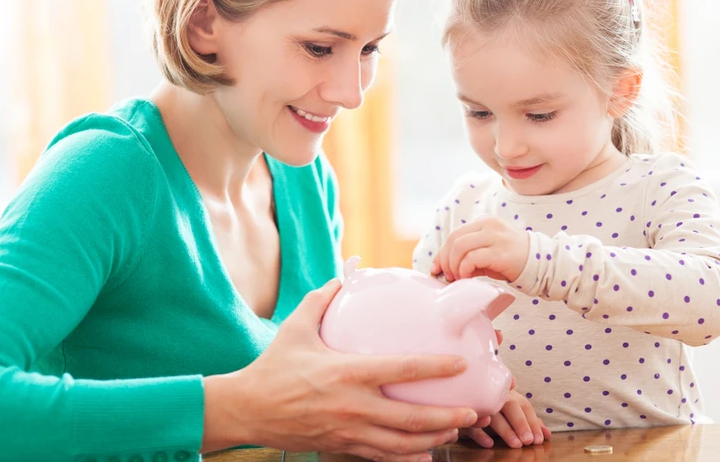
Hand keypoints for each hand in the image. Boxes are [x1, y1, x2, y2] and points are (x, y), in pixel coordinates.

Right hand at [202, 278, 479, 461]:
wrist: (247, 410)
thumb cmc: (273, 367)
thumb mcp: (296, 327)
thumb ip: (322, 298)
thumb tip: (343, 274)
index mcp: (347, 372)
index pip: (401, 369)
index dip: (435, 367)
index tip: (460, 363)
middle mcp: (353, 405)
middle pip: (410, 417)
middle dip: (447, 417)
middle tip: (472, 411)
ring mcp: (348, 431)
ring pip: (401, 443)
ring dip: (433, 438)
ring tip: (456, 430)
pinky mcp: (341, 446)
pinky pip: (381, 456)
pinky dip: (407, 456)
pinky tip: (425, 452)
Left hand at [430, 217, 528, 282]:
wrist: (542, 263)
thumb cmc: (512, 260)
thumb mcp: (489, 252)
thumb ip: (468, 255)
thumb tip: (444, 268)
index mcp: (485, 222)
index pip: (455, 235)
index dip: (442, 252)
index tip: (437, 268)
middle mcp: (489, 225)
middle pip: (454, 240)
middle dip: (445, 260)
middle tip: (448, 276)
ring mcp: (495, 237)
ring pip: (460, 247)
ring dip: (453, 265)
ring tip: (458, 278)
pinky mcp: (500, 252)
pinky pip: (472, 258)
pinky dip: (464, 269)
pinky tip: (468, 278)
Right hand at [460, 390, 550, 448]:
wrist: (469, 393)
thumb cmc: (498, 408)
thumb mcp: (515, 413)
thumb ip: (531, 422)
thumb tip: (547, 434)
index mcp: (510, 395)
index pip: (525, 406)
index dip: (533, 422)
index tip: (539, 439)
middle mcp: (496, 397)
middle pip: (510, 406)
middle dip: (521, 424)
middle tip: (529, 441)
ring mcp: (480, 404)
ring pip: (492, 414)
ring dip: (505, 430)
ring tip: (516, 444)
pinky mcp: (465, 414)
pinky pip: (471, 423)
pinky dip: (480, 433)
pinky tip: (490, 444)